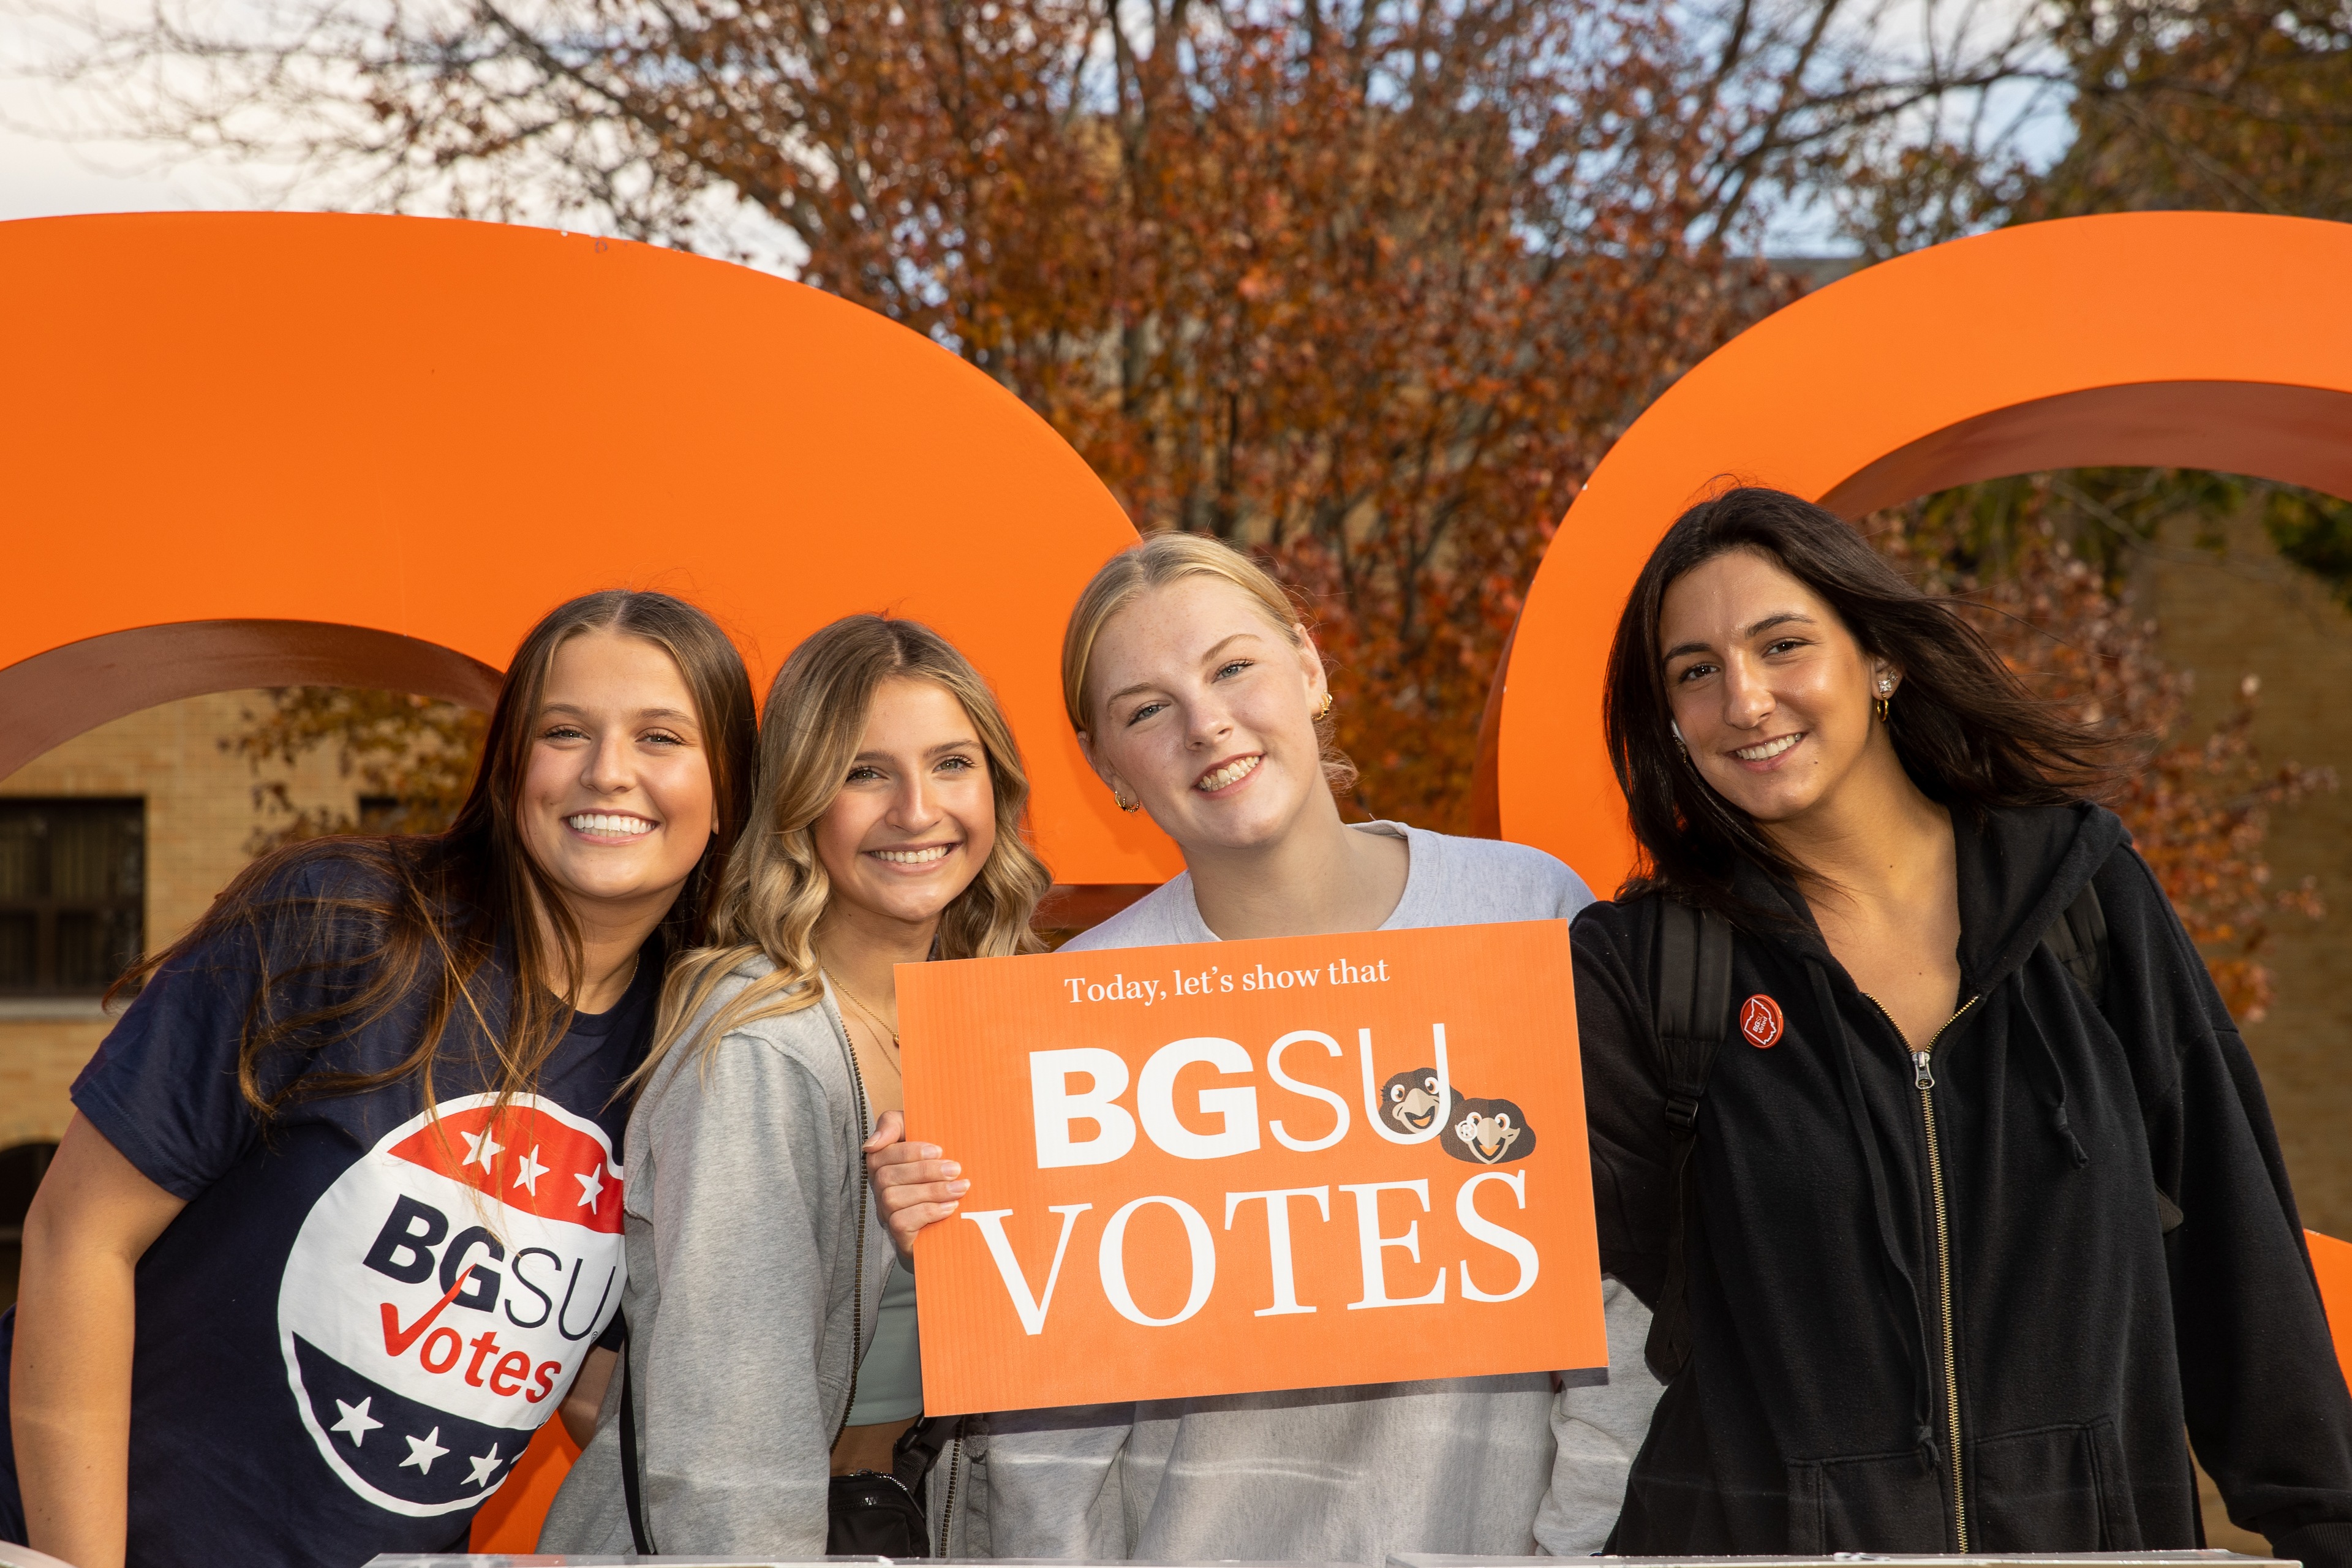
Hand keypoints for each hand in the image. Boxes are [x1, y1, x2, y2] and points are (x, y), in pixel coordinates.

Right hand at [864, 1110, 968, 1261]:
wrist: (957, 1220)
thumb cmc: (939, 1173)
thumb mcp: (924, 1142)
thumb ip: (896, 1126)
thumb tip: (873, 1143)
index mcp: (883, 1164)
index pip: (880, 1153)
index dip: (907, 1151)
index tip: (939, 1150)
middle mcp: (879, 1189)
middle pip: (887, 1175)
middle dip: (924, 1170)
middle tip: (955, 1169)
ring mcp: (886, 1212)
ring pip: (893, 1198)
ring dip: (931, 1191)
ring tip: (959, 1188)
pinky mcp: (898, 1235)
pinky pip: (900, 1222)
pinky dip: (928, 1212)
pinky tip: (950, 1208)